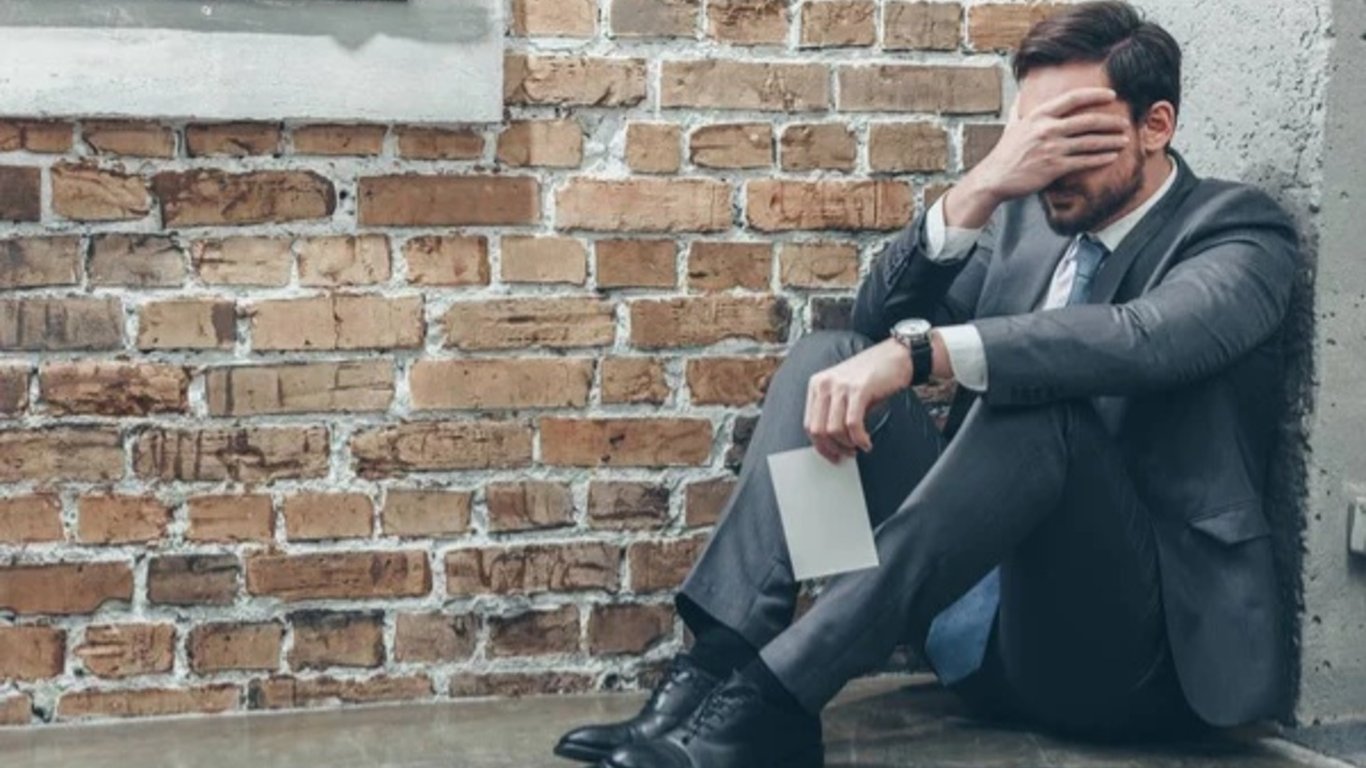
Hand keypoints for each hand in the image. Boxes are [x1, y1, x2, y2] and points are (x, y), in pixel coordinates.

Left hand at [805, 339, 912, 463]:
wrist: (895, 356)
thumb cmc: (872, 375)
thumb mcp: (845, 391)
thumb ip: (834, 412)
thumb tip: (833, 442)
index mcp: (817, 385)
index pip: (809, 424)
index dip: (820, 445)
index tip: (831, 455)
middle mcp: (824, 384)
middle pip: (818, 430)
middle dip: (833, 448)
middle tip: (847, 454)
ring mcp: (840, 386)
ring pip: (834, 430)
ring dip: (847, 445)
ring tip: (859, 446)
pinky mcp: (859, 389)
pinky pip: (852, 424)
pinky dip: (859, 439)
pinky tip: (866, 442)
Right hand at [946, 87, 1130, 227]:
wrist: (995, 178)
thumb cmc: (1004, 152)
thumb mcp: (1011, 126)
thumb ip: (1019, 109)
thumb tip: (1019, 95)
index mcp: (1039, 116)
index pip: (1073, 99)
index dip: (1095, 95)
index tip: (1111, 95)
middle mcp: (1047, 129)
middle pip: (1088, 120)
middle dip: (1110, 121)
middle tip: (1123, 122)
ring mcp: (1052, 149)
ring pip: (1090, 142)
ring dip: (1111, 141)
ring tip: (1124, 140)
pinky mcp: (1054, 167)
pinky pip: (1084, 161)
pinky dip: (1101, 159)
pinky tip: (1112, 157)